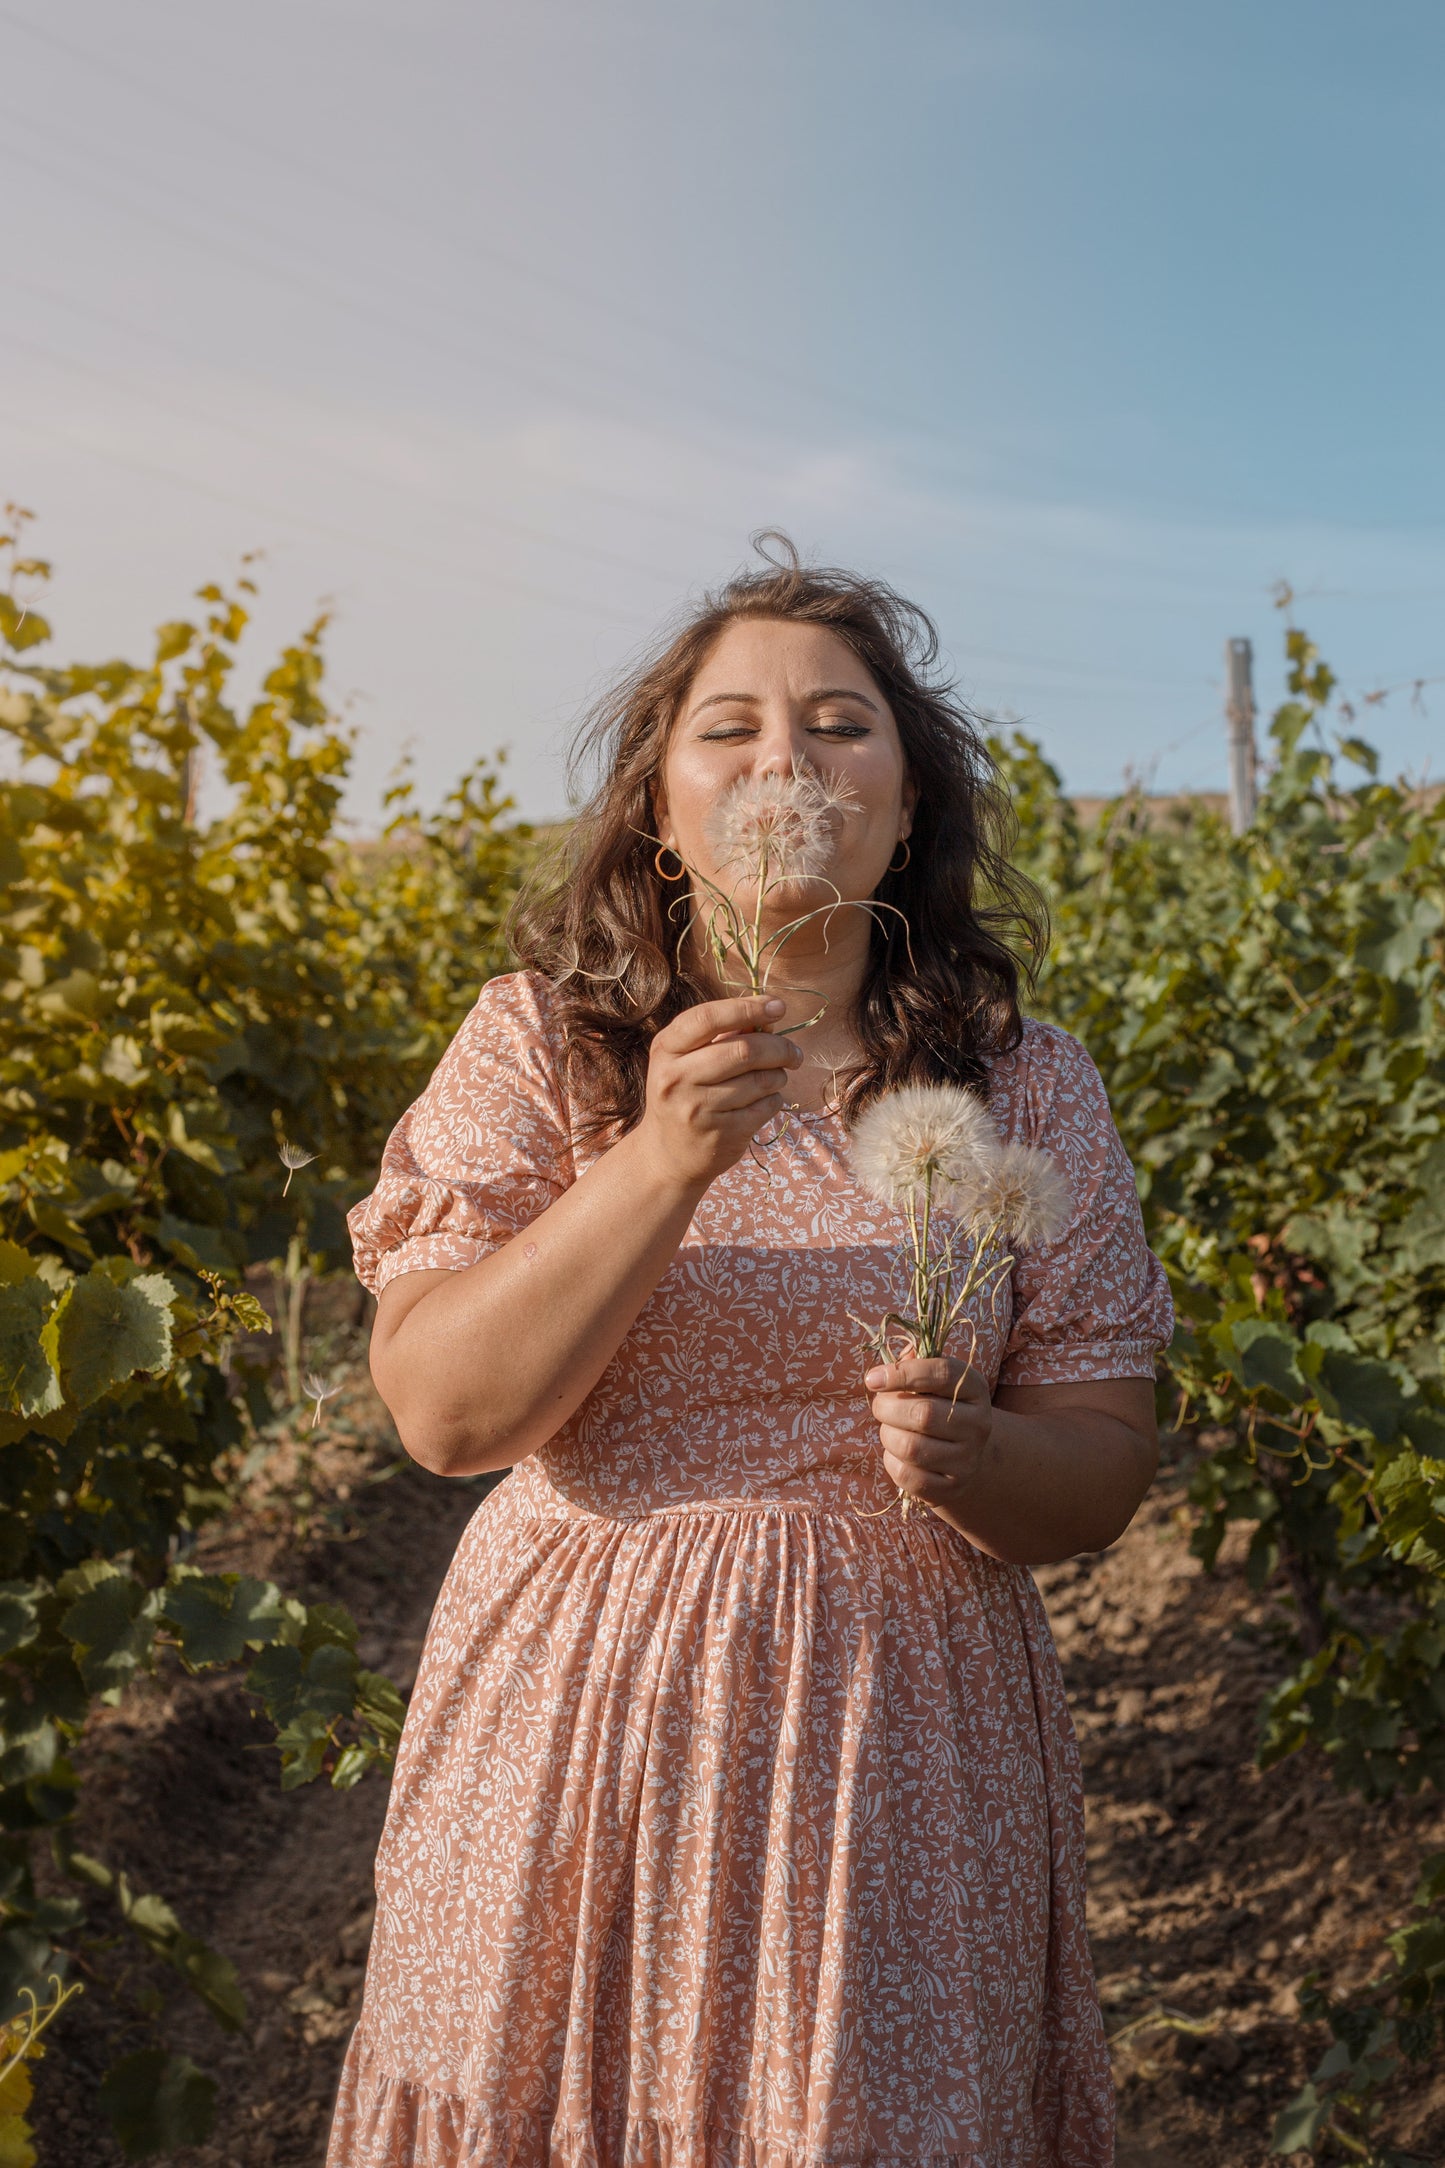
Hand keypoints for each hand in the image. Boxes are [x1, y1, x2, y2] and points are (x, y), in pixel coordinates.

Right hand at [633, 995, 802, 1193]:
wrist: (666, 1155)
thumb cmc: (683, 1094)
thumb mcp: (686, 1059)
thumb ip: (723, 1034)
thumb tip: (769, 1017)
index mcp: (666, 1049)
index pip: (708, 1018)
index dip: (747, 1008)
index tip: (778, 1006)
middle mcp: (677, 1078)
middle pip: (744, 1050)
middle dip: (780, 1048)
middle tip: (795, 1052)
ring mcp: (699, 1109)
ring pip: (761, 1080)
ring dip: (779, 1075)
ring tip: (775, 1077)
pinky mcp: (722, 1134)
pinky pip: (767, 1106)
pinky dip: (774, 1099)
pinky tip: (763, 1101)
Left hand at [863, 1355, 992, 1527]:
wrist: (964, 1456)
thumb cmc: (939, 1407)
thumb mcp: (933, 1381)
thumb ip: (914, 1363)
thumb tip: (899, 1355)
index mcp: (975, 1389)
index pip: (942, 1373)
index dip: (902, 1373)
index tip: (872, 1378)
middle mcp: (978, 1424)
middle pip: (923, 1414)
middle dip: (887, 1408)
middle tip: (880, 1406)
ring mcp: (967, 1459)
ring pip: (911, 1447)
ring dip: (888, 1435)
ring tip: (890, 1429)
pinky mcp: (951, 1488)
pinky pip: (907, 1475)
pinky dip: (891, 1461)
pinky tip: (897, 1453)